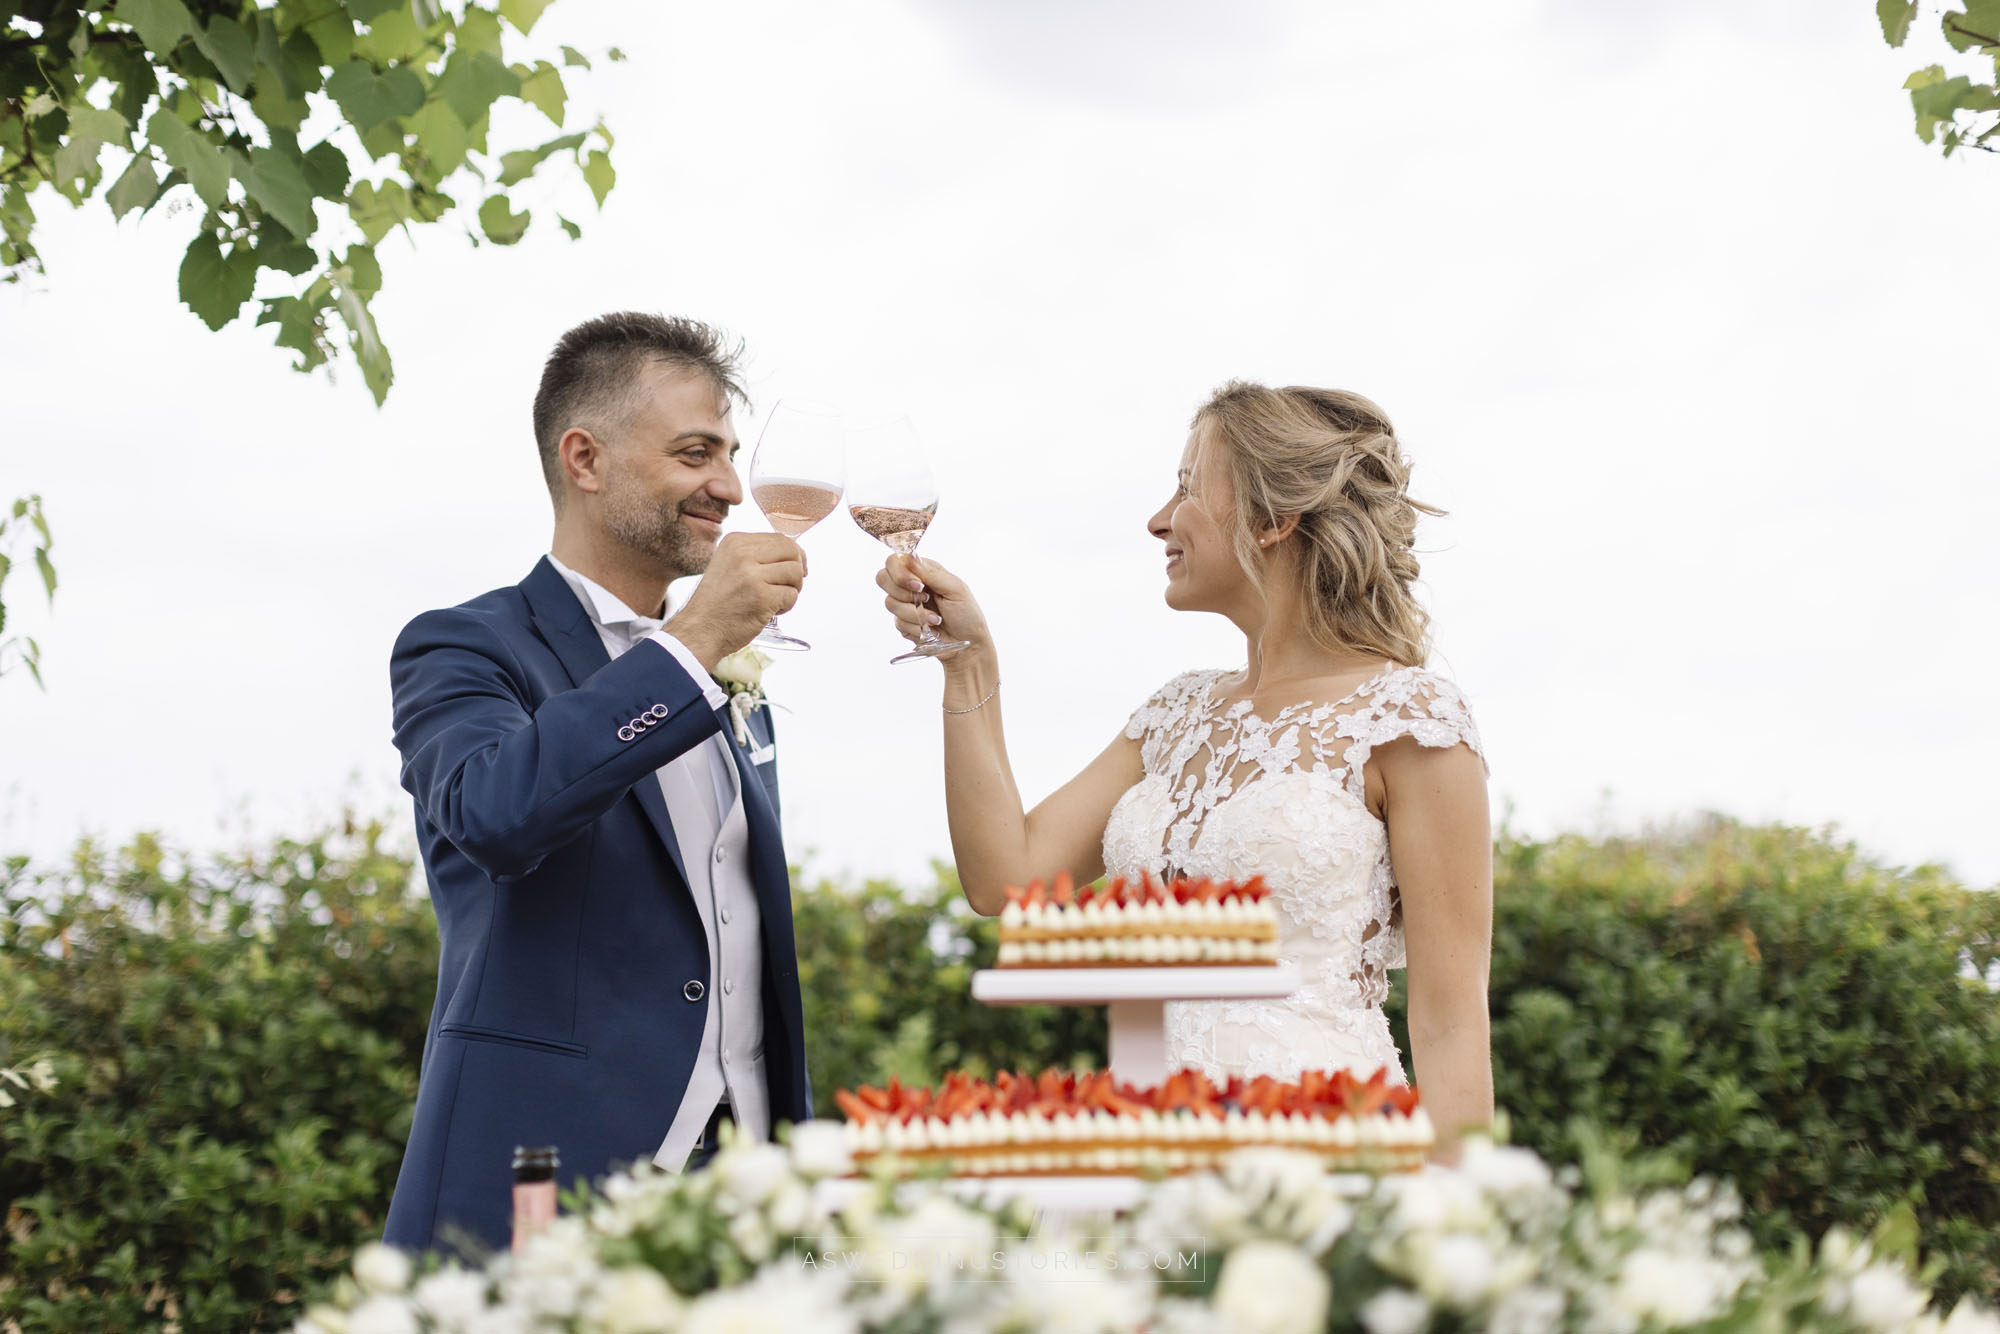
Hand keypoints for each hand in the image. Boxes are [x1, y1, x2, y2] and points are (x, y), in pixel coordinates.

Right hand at [665, 533, 805, 671]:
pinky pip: (792, 595)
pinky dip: (787, 606)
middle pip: (792, 552)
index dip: (794, 554)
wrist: (698, 630)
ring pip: (795, 572)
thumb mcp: (728, 565)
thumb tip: (793, 553)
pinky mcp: (762, 597)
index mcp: (735, 542)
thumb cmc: (716, 603)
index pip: (780, 538)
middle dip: (798, 570)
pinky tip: (771, 611)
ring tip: (777, 600)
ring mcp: (752, 575)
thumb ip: (754, 556)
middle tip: (790, 586)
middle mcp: (742, 554)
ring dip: (793, 589)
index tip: (793, 569)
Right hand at [875, 553, 991, 661]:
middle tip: (925, 600)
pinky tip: (931, 630)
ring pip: (890, 603)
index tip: (918, 586)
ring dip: (916, 614)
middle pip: (883, 578)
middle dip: (903, 593)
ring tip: (936, 619)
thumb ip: (931, 573)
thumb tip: (910, 556)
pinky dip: (917, 627)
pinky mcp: (904, 623)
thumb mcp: (955, 588)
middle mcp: (910, 586)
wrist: (968, 644)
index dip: (899, 572)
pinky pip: (898, 622)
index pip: (895, 561)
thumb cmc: (967, 614)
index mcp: (922, 571)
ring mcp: (905, 605)